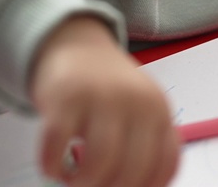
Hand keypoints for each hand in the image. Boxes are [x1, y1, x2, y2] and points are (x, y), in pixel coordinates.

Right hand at [30, 16, 178, 186]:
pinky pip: (57, 147)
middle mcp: (136, 102)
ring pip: (99, 164)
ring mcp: (100, 97)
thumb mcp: (139, 110)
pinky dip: (52, 167)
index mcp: (159, 110)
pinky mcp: (64, 97)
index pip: (165, 165)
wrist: (75, 45)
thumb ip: (144, 146)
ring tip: (73, 181)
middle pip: (132, 170)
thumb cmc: (108, 90)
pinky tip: (53, 167)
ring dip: (83, 183)